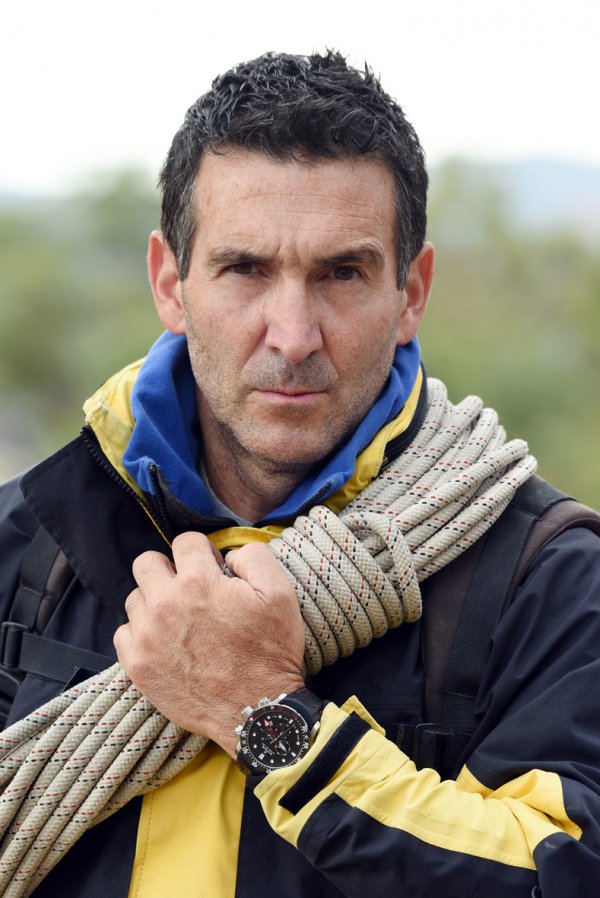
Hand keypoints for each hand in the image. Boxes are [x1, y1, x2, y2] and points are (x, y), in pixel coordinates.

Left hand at [113, 532, 304, 757]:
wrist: (256, 713)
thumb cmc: (270, 653)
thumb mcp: (280, 593)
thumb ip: (254, 557)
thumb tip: (229, 554)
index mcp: (199, 582)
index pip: (184, 541)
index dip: (202, 552)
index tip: (210, 568)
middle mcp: (166, 604)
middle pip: (146, 563)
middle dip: (168, 569)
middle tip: (188, 589)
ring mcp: (147, 636)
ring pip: (135, 598)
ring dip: (154, 602)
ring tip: (179, 621)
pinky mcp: (137, 665)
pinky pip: (124, 633)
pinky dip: (141, 634)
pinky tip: (165, 643)